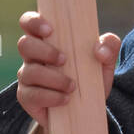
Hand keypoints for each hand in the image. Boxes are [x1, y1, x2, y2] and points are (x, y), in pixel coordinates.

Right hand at [15, 10, 121, 129]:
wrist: (86, 111)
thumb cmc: (91, 78)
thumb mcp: (105, 62)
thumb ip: (109, 47)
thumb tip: (100, 50)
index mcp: (47, 39)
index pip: (28, 22)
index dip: (33, 22)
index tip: (50, 30)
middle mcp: (32, 56)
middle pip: (24, 44)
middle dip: (45, 51)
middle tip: (65, 60)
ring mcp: (27, 77)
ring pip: (28, 71)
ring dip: (53, 78)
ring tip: (73, 86)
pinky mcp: (27, 97)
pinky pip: (31, 94)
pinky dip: (51, 96)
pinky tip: (66, 99)